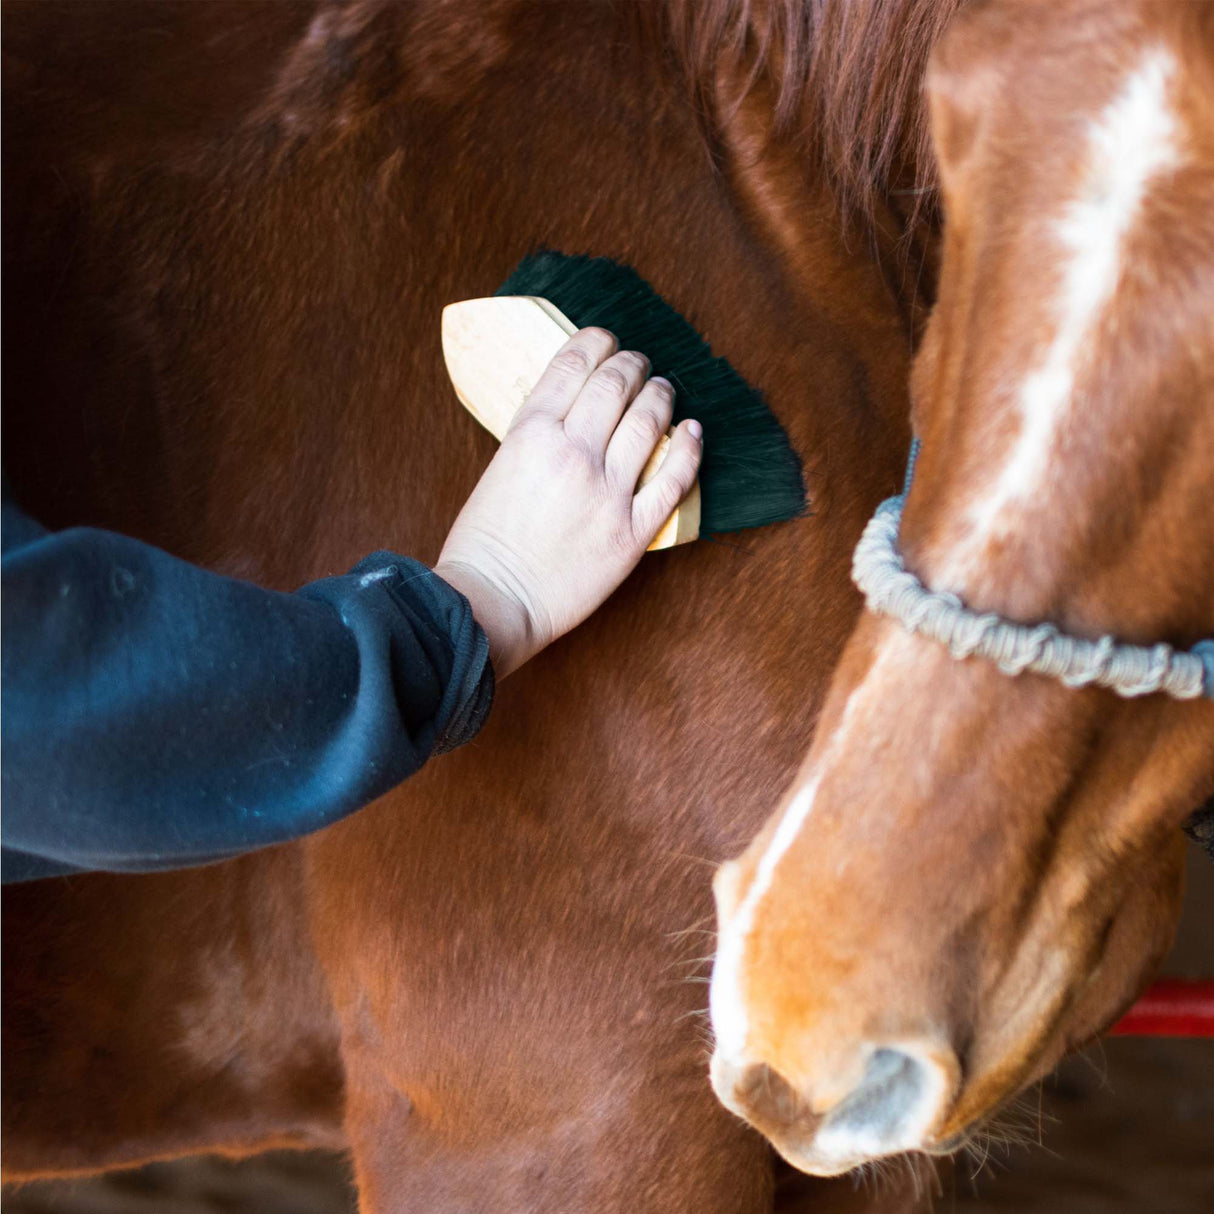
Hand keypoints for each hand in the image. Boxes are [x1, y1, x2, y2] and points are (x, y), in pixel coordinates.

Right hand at [436, 327, 701, 676]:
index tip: (606, 340)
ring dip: (660, 396)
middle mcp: (573, 453)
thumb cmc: (484, 544)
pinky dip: (688, 449)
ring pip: (648, 422)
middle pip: (616, 385)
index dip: (596, 343)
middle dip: (632, 365)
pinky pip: (674, 480)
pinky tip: (693, 431)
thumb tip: (570, 416)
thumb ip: (536, 439)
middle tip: (639, 363)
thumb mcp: (499, 468)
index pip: (574, 365)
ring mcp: (607, 491)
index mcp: (531, 433)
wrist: (494, 601)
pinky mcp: (631, 530)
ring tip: (663, 388)